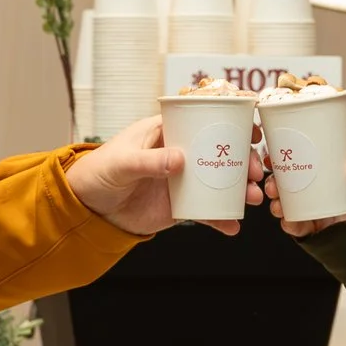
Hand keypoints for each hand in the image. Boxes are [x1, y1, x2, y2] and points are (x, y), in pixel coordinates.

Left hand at [65, 115, 238, 236]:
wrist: (88, 209)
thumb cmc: (99, 172)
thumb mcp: (121, 163)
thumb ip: (150, 161)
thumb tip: (180, 160)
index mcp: (167, 131)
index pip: (204, 119)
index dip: (231, 121)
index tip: (253, 130)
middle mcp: (180, 152)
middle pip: (221, 151)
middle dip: (245, 160)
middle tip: (256, 173)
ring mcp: (183, 179)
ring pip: (220, 181)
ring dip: (240, 189)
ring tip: (254, 198)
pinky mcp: (180, 205)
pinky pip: (206, 210)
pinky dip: (221, 218)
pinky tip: (232, 226)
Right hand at [247, 141, 345, 237]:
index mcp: (325, 169)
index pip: (299, 158)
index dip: (282, 157)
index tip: (271, 157)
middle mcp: (315, 187)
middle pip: (286, 182)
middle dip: (273, 183)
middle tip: (273, 185)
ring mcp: (312, 207)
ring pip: (286, 203)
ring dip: (277, 203)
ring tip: (278, 205)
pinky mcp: (313, 226)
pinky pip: (297, 226)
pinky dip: (290, 224)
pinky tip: (289, 222)